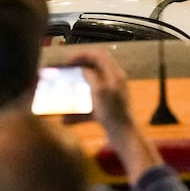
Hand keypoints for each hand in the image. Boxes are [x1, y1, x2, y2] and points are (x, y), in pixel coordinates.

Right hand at [71, 48, 162, 174]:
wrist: (124, 136)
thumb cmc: (113, 114)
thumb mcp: (100, 91)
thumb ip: (91, 76)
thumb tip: (84, 69)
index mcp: (115, 75)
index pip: (100, 55)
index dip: (83, 54)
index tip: (69, 60)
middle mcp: (114, 82)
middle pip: (96, 68)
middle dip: (80, 68)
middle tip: (67, 70)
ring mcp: (111, 95)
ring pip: (91, 86)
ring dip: (78, 87)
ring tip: (66, 90)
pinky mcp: (107, 108)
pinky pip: (90, 105)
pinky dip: (79, 110)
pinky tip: (66, 120)